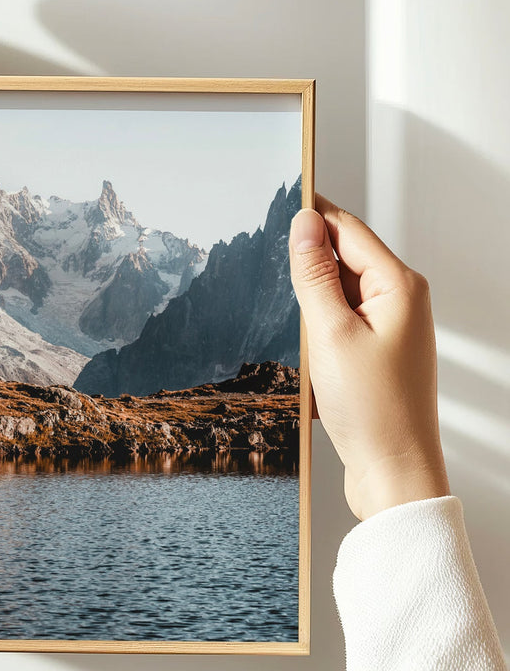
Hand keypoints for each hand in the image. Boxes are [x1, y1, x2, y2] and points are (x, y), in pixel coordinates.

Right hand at [289, 197, 449, 520]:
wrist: (394, 471)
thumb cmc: (372, 409)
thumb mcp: (330, 334)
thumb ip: (315, 275)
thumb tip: (304, 224)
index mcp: (399, 286)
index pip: (347, 230)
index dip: (311, 214)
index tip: (277, 199)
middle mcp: (401, 301)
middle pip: (343, 259)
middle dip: (306, 265)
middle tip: (269, 271)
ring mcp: (391, 328)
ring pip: (338, 294)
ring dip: (310, 305)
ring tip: (297, 334)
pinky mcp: (377, 353)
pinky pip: (340, 324)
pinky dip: (317, 331)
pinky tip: (306, 355)